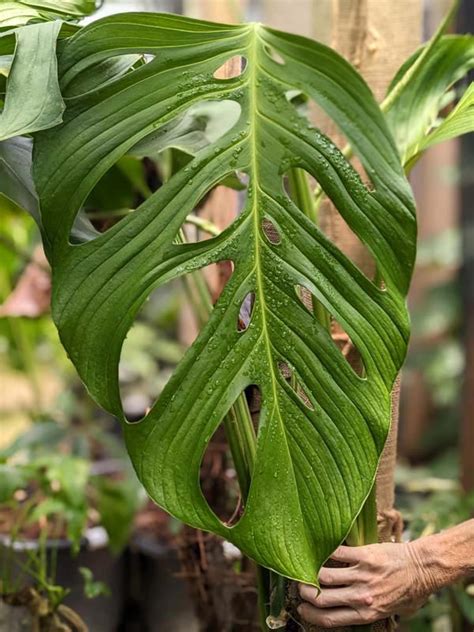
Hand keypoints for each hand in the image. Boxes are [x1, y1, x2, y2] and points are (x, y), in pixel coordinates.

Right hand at [298, 542, 432, 627]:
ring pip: (324, 576)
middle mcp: (362, 597)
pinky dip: (325, 553)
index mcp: (366, 613)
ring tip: (307, 569)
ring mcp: (362, 576)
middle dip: (305, 594)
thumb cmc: (410, 591)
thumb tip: (354, 615)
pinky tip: (321, 551)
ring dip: (311, 573)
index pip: (329, 619)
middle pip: (321, 599)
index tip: (302, 608)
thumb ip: (372, 614)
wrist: (422, 567)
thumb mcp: (393, 613)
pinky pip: (336, 554)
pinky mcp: (363, 556)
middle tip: (301, 587)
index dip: (310, 615)